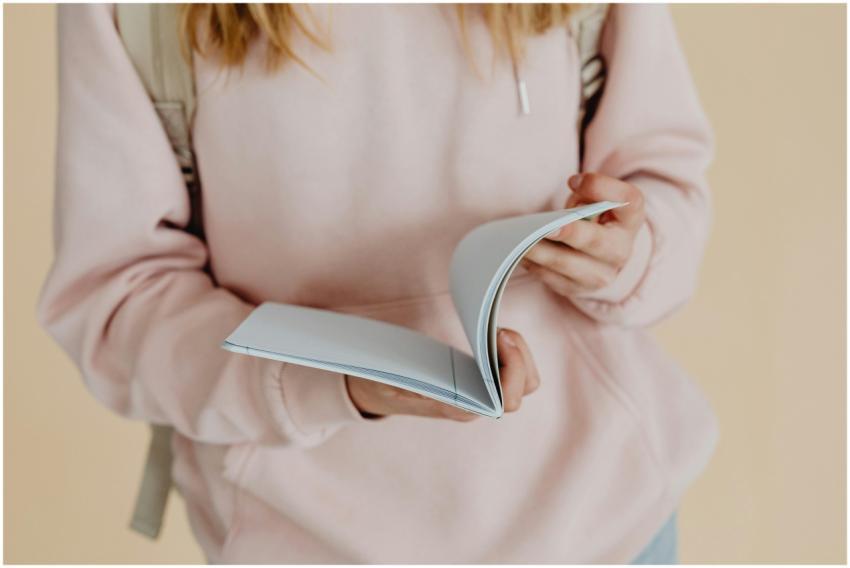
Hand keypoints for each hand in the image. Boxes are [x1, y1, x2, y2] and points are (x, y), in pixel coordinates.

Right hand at [345, 328, 539, 420]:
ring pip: (525, 382)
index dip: (512, 368)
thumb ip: (408, 384)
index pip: (505, 400)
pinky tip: (494, 335)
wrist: (377, 392)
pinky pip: (513, 372)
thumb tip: (428, 385)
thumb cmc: (383, 385)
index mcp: (459, 409)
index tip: (497, 336)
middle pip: (523, 390)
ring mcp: (481, 395)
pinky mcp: (481, 382)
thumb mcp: (387, 381)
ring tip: (498, 332)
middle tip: (498, 331)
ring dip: (520, 354)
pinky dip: (512, 352)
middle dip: (519, 357)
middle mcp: (476, 406)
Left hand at [523, 173, 645, 297]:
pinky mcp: (577, 288)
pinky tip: (520, 253)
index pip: (627, 201)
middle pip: (597, 242)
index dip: (601, 188)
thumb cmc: (594, 217)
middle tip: (548, 228)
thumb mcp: (595, 198)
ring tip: (521, 240)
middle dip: (571, 234)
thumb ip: (587, 193)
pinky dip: (534, 265)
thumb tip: (569, 200)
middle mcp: (621, 250)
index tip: (572, 180)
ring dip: (541, 252)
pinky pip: (552, 278)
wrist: (599, 256)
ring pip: (567, 264)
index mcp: (631, 218)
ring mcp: (601, 274)